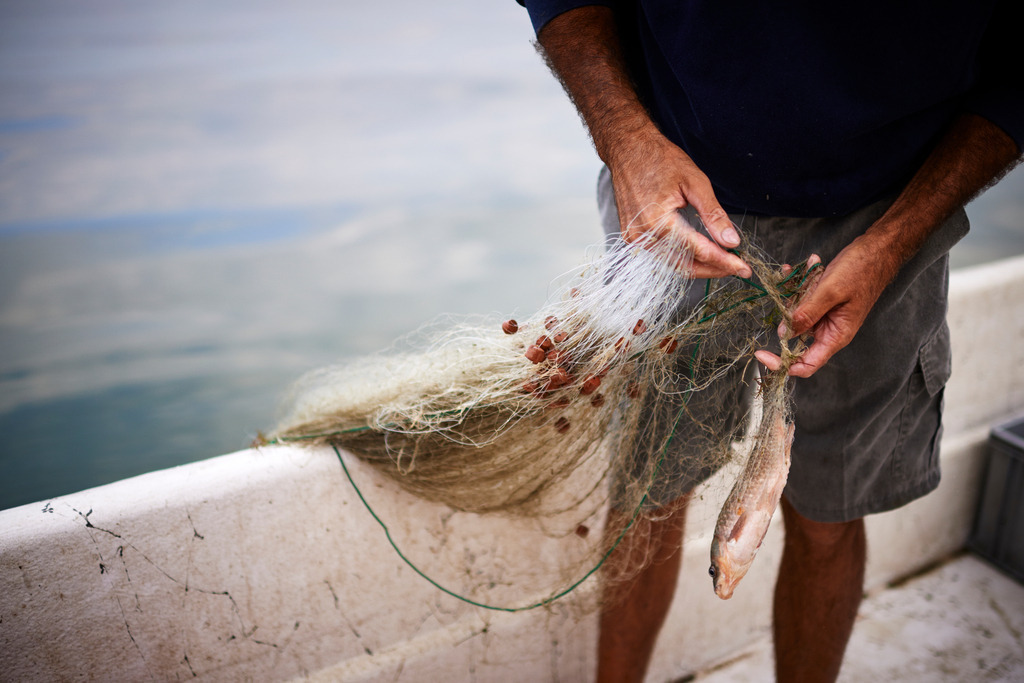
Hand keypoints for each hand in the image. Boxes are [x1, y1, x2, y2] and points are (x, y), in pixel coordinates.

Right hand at [608, 127, 751, 278]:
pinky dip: (682, 257)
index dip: (723, 261)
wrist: (629, 149)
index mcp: (658, 221)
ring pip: (672, 264)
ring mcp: (635, 237)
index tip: (743, 267)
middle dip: (713, 268)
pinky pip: (661, 255)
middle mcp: (643, 235)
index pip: (697, 251)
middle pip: (685, 264)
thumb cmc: (660, 159)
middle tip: (737, 267)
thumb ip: (713, 214)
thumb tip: (731, 240)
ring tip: (722, 261)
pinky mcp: (633, 236)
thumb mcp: (695, 183)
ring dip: (699, 265)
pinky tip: (699, 254)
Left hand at [754, 237, 894, 377]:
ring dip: (797, 291)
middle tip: (794, 289)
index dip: (782, 364)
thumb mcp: (832, 291)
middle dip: (789, 312)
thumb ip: (808, 313)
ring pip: (796, 312)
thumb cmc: (862, 270)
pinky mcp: (820, 301)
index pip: (806, 364)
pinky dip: (801, 282)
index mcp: (836, 336)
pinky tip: (809, 265)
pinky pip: (802, 297)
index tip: (761, 353)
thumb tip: (785, 333)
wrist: (878, 250)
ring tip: (809, 271)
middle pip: (796, 334)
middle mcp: (829, 329)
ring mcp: (824, 315)